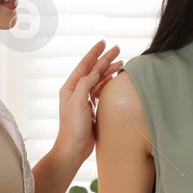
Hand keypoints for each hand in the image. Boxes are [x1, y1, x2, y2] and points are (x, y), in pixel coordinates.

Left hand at [53, 41, 122, 163]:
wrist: (73, 149)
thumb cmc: (73, 128)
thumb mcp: (78, 103)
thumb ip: (86, 84)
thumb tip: (95, 71)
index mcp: (71, 87)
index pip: (84, 65)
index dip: (94, 53)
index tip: (104, 43)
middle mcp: (77, 91)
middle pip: (93, 70)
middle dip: (105, 59)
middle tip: (118, 49)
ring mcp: (84, 100)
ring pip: (98, 80)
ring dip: (109, 71)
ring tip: (121, 63)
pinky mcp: (91, 109)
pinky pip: (101, 91)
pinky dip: (109, 83)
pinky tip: (115, 79)